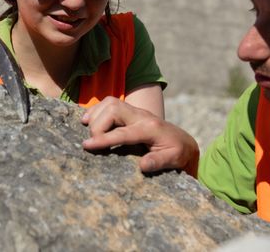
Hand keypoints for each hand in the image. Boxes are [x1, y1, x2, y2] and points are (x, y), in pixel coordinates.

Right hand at [81, 97, 198, 174]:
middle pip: (114, 109)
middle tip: (91, 141)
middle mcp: (142, 116)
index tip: (87, 145)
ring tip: (85, 127)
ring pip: (111, 102)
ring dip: (96, 113)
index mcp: (150, 129)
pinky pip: (111, 103)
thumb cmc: (178, 152)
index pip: (122, 132)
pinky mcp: (131, 112)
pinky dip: (98, 109)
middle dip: (98, 123)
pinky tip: (89, 120)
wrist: (183, 141)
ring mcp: (136, 111)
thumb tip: (142, 166)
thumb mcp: (174, 159)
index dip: (103, 139)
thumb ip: (159, 162)